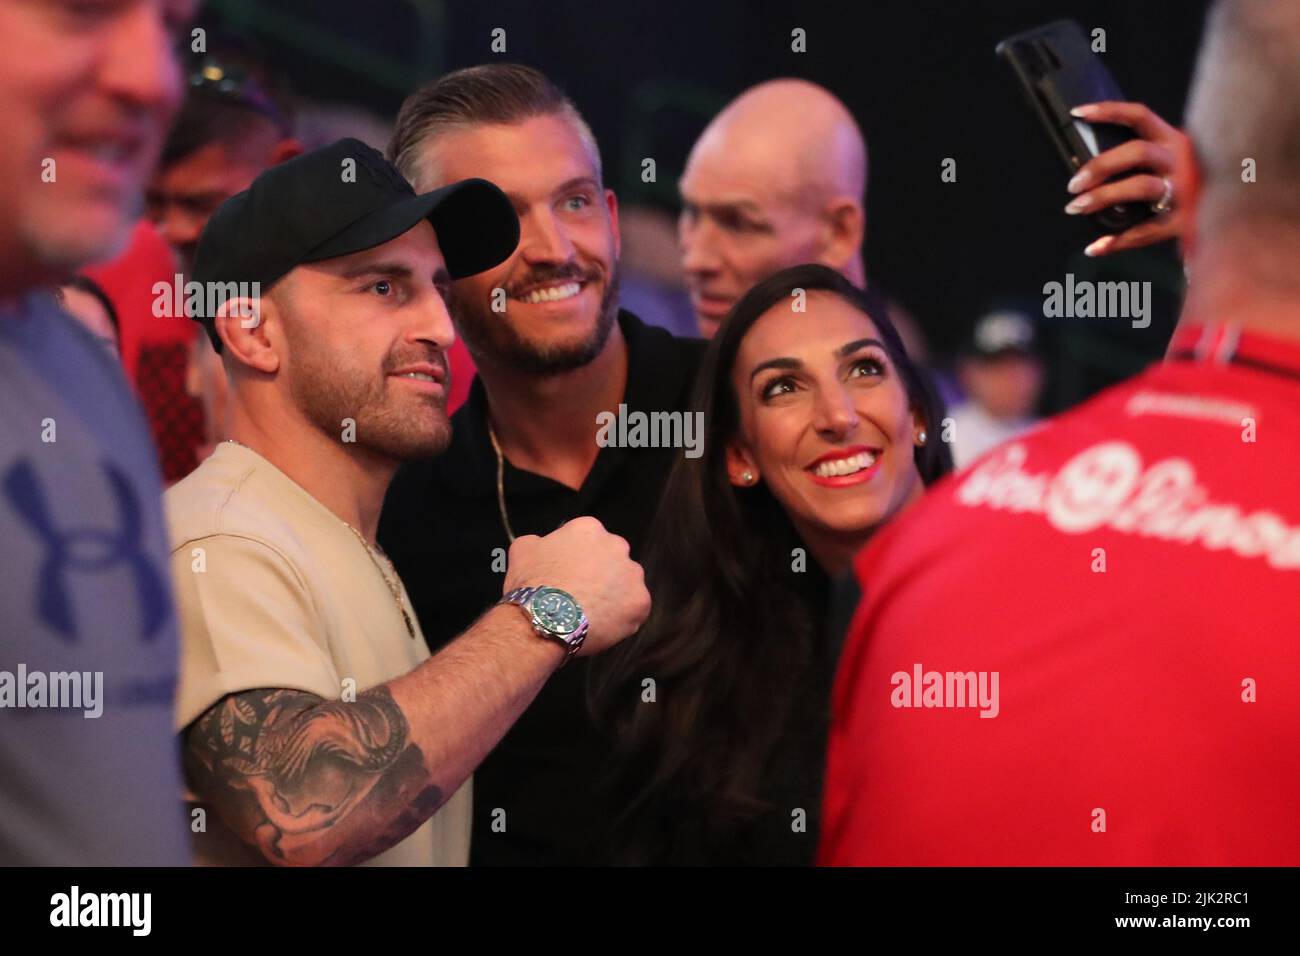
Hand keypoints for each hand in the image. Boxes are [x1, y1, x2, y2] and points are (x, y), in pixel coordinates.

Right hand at [503, 516, 650, 654]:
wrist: (544, 620)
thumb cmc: (532, 586)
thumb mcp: (523, 551)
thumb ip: (538, 542)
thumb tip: (541, 544)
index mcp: (589, 530)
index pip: (589, 542)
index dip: (578, 561)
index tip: (570, 576)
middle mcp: (616, 546)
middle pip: (611, 560)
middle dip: (600, 575)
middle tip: (581, 595)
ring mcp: (632, 574)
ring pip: (625, 585)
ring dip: (613, 596)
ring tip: (591, 613)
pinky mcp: (640, 601)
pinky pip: (634, 610)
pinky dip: (622, 618)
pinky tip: (602, 625)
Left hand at [1064, 101, 1194, 256]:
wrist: (1238, 205)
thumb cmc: (1194, 179)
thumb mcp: (1176, 157)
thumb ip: (1145, 155)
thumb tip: (1092, 168)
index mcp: (1173, 140)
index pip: (1138, 116)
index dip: (1108, 111)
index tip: (1077, 113)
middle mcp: (1179, 160)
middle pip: (1137, 152)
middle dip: (1101, 165)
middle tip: (1074, 184)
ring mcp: (1184, 190)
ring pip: (1141, 187)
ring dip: (1104, 197)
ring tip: (1077, 207)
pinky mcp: (1184, 220)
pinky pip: (1147, 231)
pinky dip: (1118, 241)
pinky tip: (1095, 246)